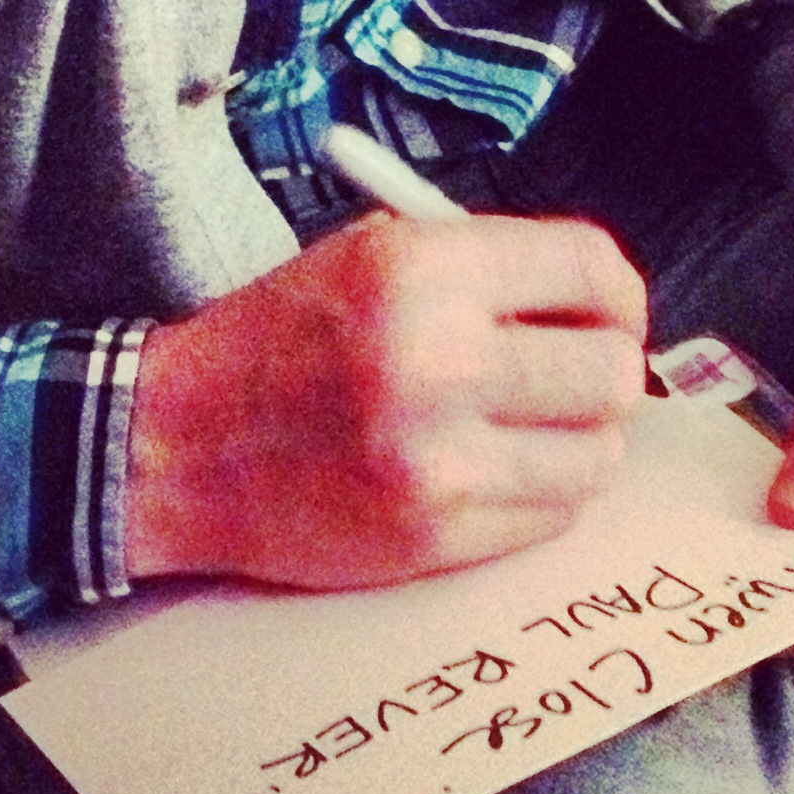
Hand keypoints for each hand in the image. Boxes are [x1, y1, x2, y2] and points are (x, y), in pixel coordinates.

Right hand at [125, 211, 647, 588]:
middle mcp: (438, 361)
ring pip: (599, 455)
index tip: (609, 310)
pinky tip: (492, 469)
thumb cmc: (281, 340)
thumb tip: (602, 304)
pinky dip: (541, 494)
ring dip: (582, 441)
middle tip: (578, 374)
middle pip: (613, 371)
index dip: (618, 292)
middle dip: (607, 369)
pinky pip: (552, 516)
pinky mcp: (433, 538)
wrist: (175, 446)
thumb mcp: (372, 255)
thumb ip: (488, 269)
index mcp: (422, 271)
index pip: (592, 270)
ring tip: (534, 428)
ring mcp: (438, 461)